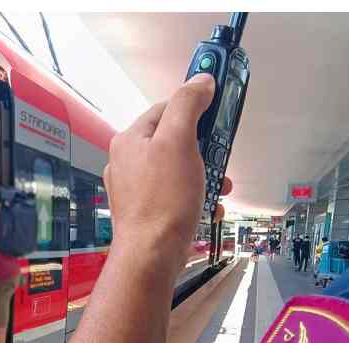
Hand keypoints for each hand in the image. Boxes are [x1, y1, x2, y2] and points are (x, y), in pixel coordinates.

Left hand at [104, 72, 232, 251]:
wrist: (152, 255)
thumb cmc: (162, 203)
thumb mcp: (179, 142)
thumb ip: (188, 106)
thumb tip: (199, 80)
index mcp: (130, 140)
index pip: (166, 108)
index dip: (194, 108)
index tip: (217, 106)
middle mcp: (127, 162)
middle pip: (175, 140)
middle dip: (205, 149)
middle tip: (220, 158)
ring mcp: (136, 188)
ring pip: (178, 169)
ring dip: (205, 175)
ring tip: (219, 187)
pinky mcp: (147, 209)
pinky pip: (176, 194)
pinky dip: (196, 197)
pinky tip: (208, 207)